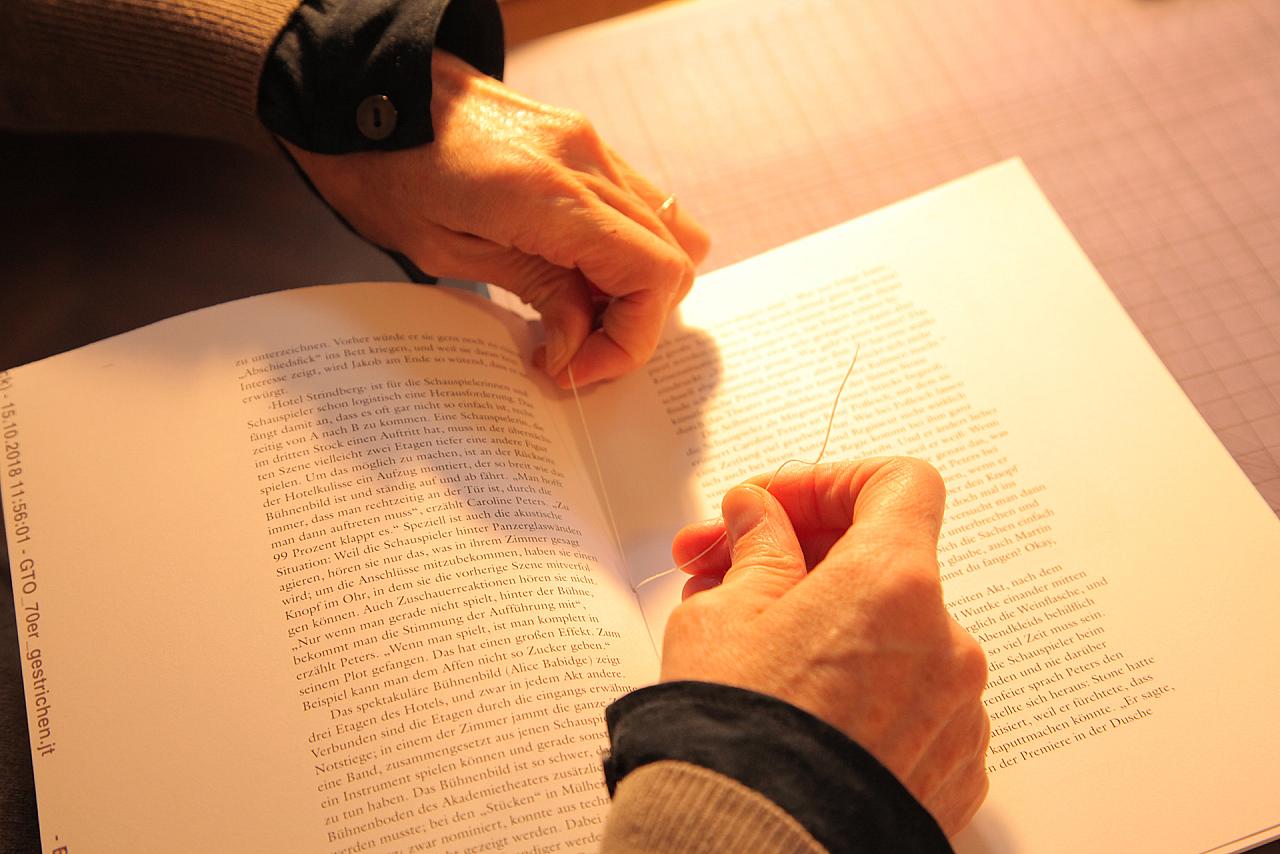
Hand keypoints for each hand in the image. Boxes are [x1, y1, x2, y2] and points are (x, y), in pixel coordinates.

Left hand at [286, 50, 709, 386]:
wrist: (362, 86)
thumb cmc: (383, 167)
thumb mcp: (445, 250)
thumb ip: (535, 292)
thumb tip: (579, 346)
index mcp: (552, 194)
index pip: (653, 274)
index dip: (630, 340)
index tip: (576, 369)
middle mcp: (587, 160)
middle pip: (674, 258)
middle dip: (634, 322)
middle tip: (574, 353)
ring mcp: (590, 144)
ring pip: (669, 230)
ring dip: (635, 286)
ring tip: (577, 315)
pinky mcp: (580, 142)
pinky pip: (635, 206)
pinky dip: (621, 253)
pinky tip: (572, 274)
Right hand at [663, 458, 989, 835]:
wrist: (757, 852)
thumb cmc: (738, 737)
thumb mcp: (722, 615)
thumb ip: (756, 548)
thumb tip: (760, 517)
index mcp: (894, 583)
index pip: (897, 484)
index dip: (830, 483)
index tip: (777, 507)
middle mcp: (946, 643)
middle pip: (884, 564)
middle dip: (801, 560)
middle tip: (723, 573)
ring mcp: (958, 712)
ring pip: (893, 637)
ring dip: (828, 627)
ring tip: (752, 654)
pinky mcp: (955, 770)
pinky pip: (909, 703)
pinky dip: (861, 690)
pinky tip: (800, 707)